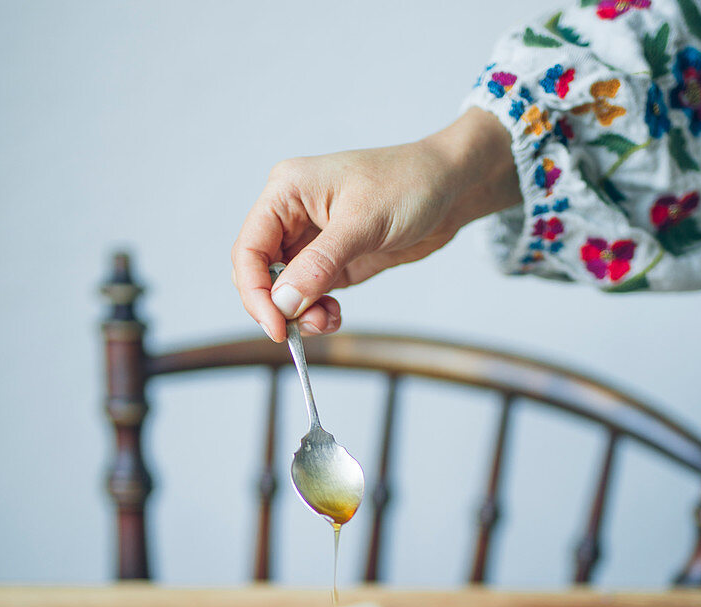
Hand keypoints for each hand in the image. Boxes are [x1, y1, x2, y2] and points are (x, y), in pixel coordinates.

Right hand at [231, 108, 519, 340]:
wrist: (452, 187)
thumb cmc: (410, 184)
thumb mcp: (363, 224)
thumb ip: (320, 265)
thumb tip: (283, 303)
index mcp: (286, 192)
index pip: (248, 249)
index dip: (255, 293)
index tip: (276, 327)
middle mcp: (291, 215)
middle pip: (259, 274)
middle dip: (278, 306)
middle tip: (306, 328)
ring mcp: (311, 241)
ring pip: (283, 290)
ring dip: (300, 314)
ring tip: (329, 320)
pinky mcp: (331, 261)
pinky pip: (308, 296)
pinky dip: (316, 312)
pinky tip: (336, 316)